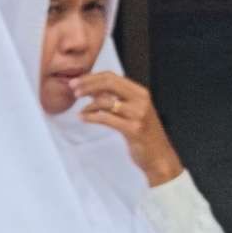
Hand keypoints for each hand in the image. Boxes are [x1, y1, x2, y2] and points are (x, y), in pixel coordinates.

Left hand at [73, 72, 182, 186]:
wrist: (159, 156)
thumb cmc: (143, 134)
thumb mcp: (130, 111)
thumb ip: (113, 99)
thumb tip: (90, 89)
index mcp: (140, 92)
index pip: (112, 77)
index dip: (91, 77)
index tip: (76, 81)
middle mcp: (141, 99)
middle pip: (109, 83)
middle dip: (87, 84)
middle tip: (72, 89)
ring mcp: (138, 114)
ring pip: (106, 101)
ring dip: (88, 105)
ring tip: (81, 111)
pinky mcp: (133, 129)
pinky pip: (106, 119)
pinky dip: (91, 117)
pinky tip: (83, 118)